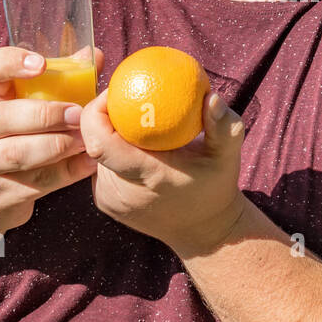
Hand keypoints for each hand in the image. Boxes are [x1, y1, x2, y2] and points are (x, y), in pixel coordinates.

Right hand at [0, 45, 105, 234]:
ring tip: (86, 141)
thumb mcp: (27, 107)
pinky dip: (67, 172)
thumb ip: (60, 80)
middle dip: (45, 114)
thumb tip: (93, 55)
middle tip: (78, 114)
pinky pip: (35, 183)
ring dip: (57, 146)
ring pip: (17, 153)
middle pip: (3, 117)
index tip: (40, 64)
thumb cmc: (16, 138)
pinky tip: (89, 163)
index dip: (11, 63)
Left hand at [79, 88, 246, 256]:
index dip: (97, 111)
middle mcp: (120, 191)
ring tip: (130, 115)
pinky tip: (132, 139)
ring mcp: (109, 199)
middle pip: (93, 142)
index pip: (100, 143)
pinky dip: (113, 149)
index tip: (116, 90)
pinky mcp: (105, 202)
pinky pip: (101, 165)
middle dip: (104, 115)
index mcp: (146, 177)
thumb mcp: (227, 156)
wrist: (203, 231)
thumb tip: (210, 96)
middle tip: (126, 95)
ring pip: (95, 152)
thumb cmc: (216, 187)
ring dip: (109, 133)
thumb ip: (224, 126)